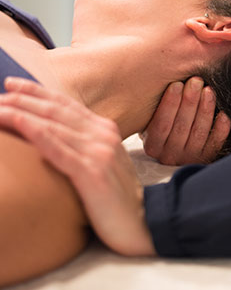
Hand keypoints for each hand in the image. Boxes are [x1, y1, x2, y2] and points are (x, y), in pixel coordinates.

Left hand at [0, 77, 154, 256]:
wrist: (142, 220)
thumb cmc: (117, 194)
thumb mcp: (104, 160)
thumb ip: (85, 143)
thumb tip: (57, 136)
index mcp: (105, 129)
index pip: (66, 104)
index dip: (37, 92)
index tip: (13, 85)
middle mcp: (103, 134)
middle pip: (57, 110)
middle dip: (24, 99)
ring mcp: (99, 151)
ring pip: (53, 125)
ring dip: (21, 112)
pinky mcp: (92, 172)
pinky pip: (58, 149)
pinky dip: (35, 132)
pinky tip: (16, 121)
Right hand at [141, 77, 230, 164]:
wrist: (177, 148)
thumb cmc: (165, 123)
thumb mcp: (153, 118)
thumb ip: (158, 105)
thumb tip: (172, 80)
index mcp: (153, 145)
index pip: (161, 124)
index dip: (169, 104)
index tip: (177, 84)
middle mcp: (169, 155)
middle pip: (181, 127)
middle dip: (190, 101)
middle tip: (196, 81)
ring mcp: (189, 159)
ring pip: (198, 133)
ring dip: (205, 109)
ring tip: (209, 90)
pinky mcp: (205, 159)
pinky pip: (215, 144)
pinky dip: (220, 128)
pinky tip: (224, 113)